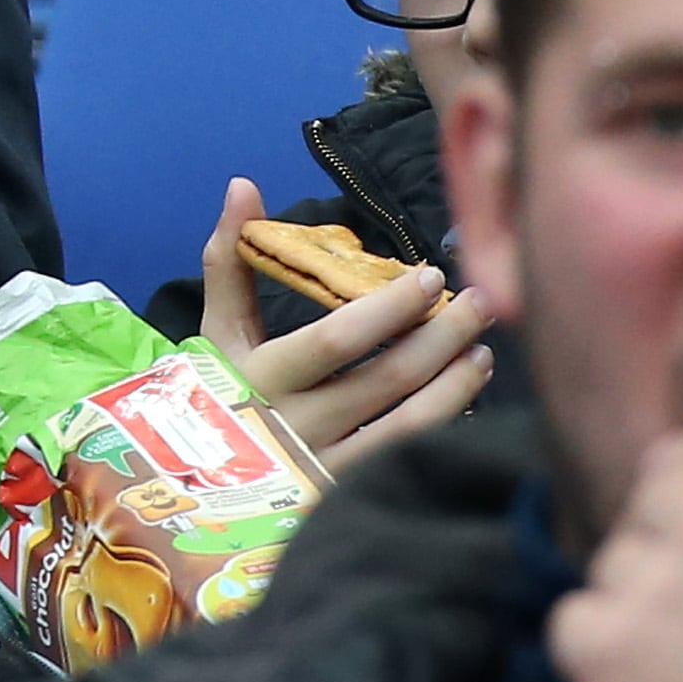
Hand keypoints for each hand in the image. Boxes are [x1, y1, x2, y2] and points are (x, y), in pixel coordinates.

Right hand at [199, 178, 492, 466]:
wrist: (201, 484)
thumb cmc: (217, 391)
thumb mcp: (216, 330)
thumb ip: (230, 259)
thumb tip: (243, 185)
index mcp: (259, 379)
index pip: (336, 340)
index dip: (389, 309)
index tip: (430, 277)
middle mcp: (295, 427)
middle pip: (384, 380)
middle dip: (440, 337)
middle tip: (478, 303)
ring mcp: (325, 468)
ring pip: (408, 425)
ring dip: (455, 382)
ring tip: (481, 348)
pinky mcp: (347, 496)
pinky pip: (410, 457)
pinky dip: (445, 422)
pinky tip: (463, 394)